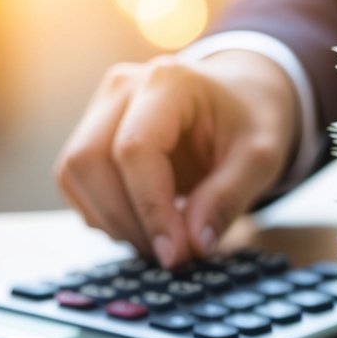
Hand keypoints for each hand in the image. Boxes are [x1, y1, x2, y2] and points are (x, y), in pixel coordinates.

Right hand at [54, 50, 298, 266]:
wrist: (242, 98)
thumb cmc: (253, 122)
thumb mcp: (261, 158)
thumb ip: (227, 199)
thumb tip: (193, 246)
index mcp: (169, 82)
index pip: (135, 149)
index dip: (150, 209)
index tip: (174, 255)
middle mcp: (122, 88)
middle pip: (89, 161)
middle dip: (126, 221)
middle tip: (170, 256)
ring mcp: (100, 108)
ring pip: (75, 174)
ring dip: (112, 222)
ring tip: (161, 242)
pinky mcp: (92, 134)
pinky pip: (77, 183)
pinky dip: (105, 216)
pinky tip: (145, 226)